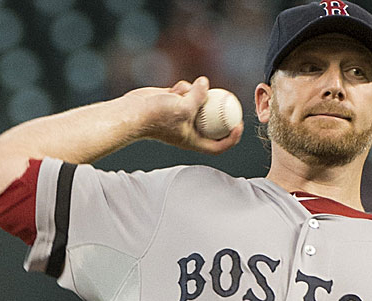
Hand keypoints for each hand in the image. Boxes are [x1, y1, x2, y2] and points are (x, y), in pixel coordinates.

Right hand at [122, 76, 242, 153]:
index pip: (218, 146)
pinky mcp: (173, 102)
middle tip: (231, 100)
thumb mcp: (184, 107)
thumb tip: (206, 83)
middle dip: (221, 111)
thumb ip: (199, 96)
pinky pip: (186, 92)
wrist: (132, 112)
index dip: (232, 139)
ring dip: (198, 94)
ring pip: (199, 102)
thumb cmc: (157, 116)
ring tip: (187, 92)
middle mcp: (188, 129)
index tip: (239, 125)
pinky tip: (175, 88)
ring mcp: (181, 115)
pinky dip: (184, 88)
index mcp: (193, 140)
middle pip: (212, 123)